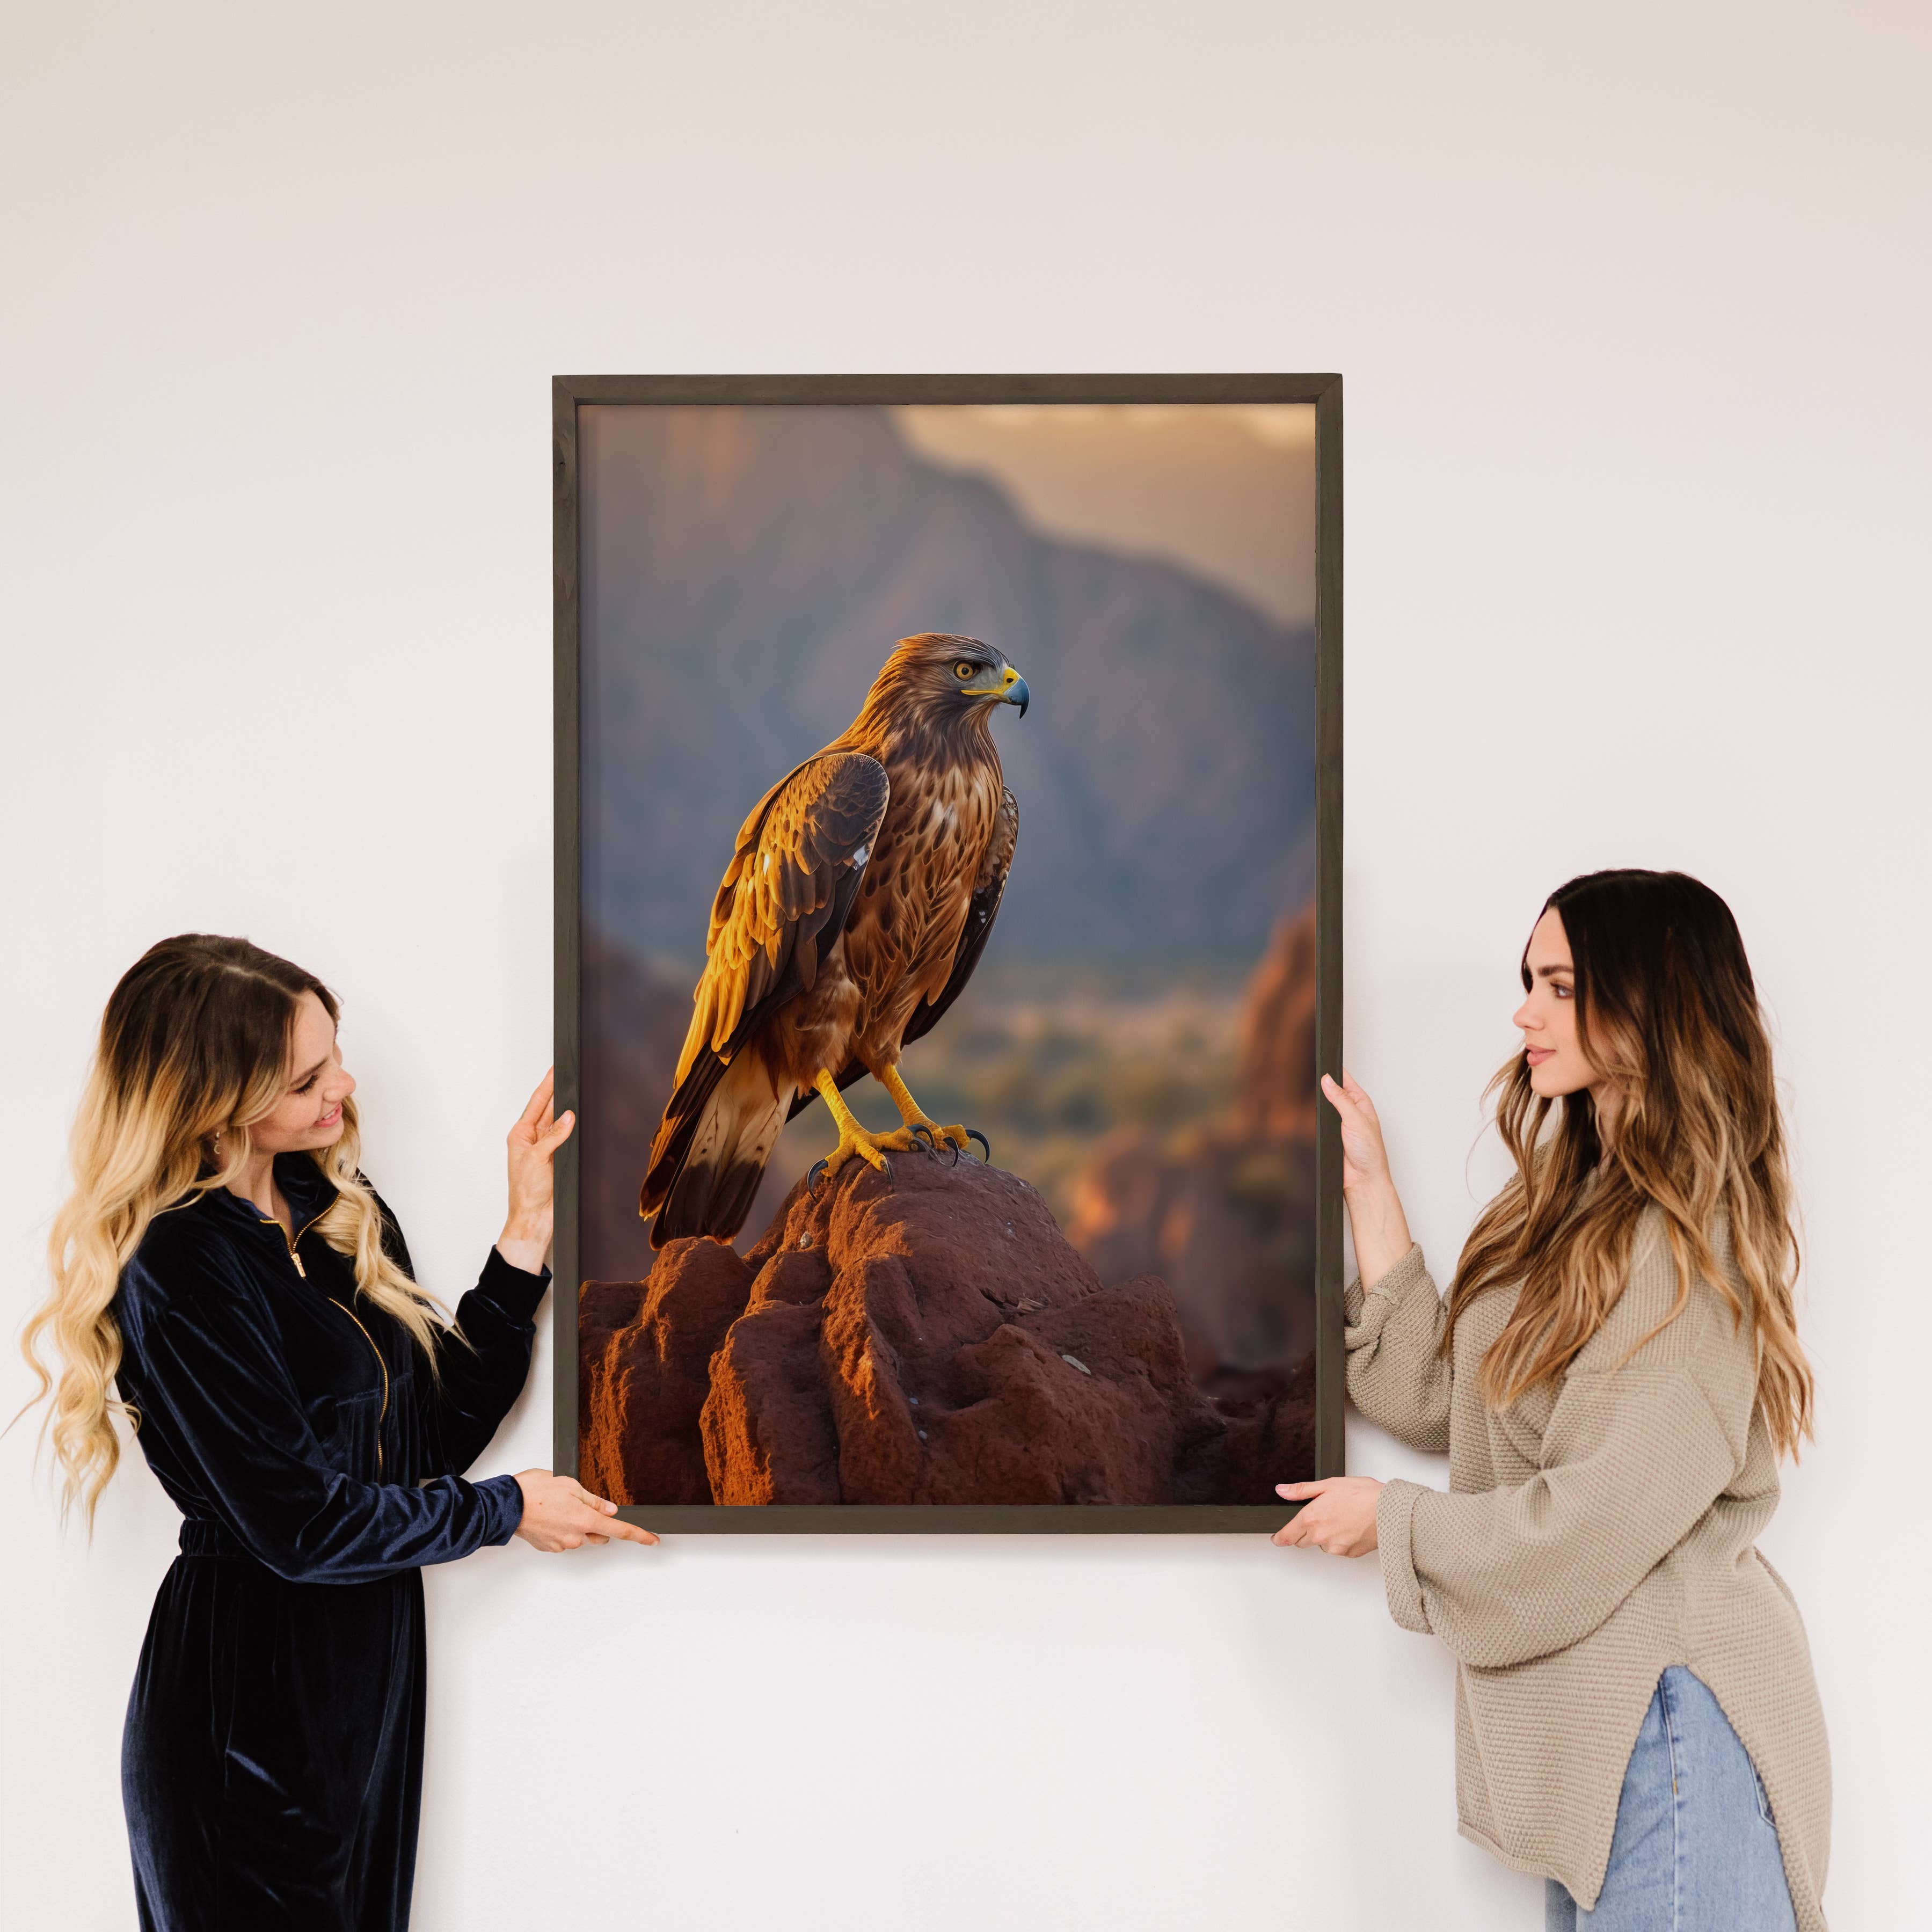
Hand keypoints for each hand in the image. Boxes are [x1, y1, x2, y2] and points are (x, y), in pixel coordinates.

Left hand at [498, 1069, 572, 1273]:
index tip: (556, 1069)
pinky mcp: (560, 1158)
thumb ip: (554, 1136)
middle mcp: (534, 1139)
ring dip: (570, 1110)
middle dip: (561, 1092)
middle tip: (572, 1075)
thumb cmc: (527, 1193)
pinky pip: (570, 1137)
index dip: (547, 1085)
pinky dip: (577, 1128)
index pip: (537, 1103)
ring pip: (562, 1122)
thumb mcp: (537, 1159)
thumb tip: (568, 1116)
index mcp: (521, 1135)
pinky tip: (584, 1119)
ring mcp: (548, 1148)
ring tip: (581, 1091)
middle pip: (550, 1109)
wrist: (536, 1219)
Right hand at [511, 1470, 658, 1550]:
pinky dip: (562, 1529)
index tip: (652, 1540)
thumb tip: (610, 1509)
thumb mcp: (571, 1485)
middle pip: (599, 1534)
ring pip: (580, 1537)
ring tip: (559, 1506)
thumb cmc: (534, 1491)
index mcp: (585, 1520)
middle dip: (597, 1523)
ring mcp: (561, 1545)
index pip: (619, 1530)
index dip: (639, 1535)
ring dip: (577, 1525)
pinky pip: (564, 1539)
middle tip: (580, 1504)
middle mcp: (575, 1537)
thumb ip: (594, 1500)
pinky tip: (550, 1515)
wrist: (505, 1505)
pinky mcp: (548, 1547)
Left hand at [1271, 1477, 1382, 1556]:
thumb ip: (1301, 1490)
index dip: (1280, 1537)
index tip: (1277, 1538)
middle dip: (1306, 1532)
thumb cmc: (1363, 1495)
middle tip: (1320, 1517)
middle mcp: (1321, 1537)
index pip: (1287, 1536)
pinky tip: (1351, 1526)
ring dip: (1325, 1536)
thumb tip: (1282, 1491)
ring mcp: (1335, 1548)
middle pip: (1303, 1541)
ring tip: (1341, 1518)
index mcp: (1311, 1519)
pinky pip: (1339, 1549)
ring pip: (1322, 1545)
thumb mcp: (1328, 1484)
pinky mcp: (1349, 1554)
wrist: (1390, 1511)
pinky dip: (1341, 1540)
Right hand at [1319, 1069, 1412, 1289]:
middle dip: (1324, 1085)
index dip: (1337, 1071)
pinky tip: (1310, 1114)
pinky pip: (1320, 1122)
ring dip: (1319, 1102)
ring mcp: (1340, 1125)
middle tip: (1313, 1075)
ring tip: (1311, 1093)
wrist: (1362, 1180)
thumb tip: (1328, 1080)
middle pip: (1334, 1091)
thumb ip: (1340, 1099)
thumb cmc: (1369, 1152)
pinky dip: (1315, 1118)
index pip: (1347, 1081)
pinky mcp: (1331, 1137)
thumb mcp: (1355, 1119)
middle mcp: (1352, 1113)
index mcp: (1362, 1104)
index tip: (1325, 1061)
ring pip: (1325, 1107)